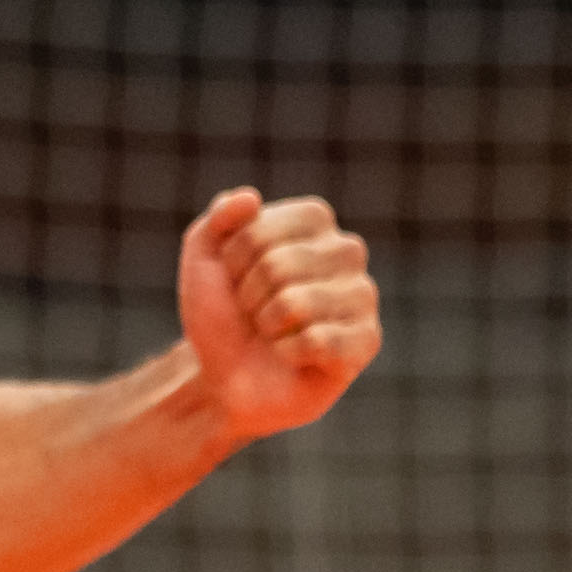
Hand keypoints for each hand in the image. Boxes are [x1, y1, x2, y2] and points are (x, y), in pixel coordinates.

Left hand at [176, 186, 378, 440]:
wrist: (227, 375)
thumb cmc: (223, 312)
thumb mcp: (204, 257)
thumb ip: (219, 218)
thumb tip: (250, 197)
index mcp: (314, 220)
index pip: (259, 229)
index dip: (234, 258)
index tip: (236, 274)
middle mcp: (346, 250)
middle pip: (276, 265)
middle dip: (248, 295)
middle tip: (255, 310)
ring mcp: (362, 294)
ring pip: (295, 303)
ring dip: (267, 325)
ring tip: (274, 331)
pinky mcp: (368, 339)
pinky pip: (317, 340)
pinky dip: (288, 352)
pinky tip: (294, 355)